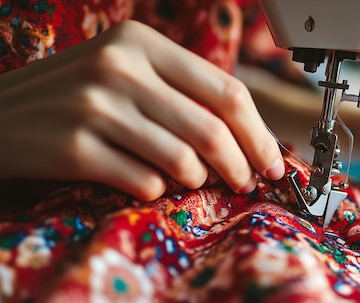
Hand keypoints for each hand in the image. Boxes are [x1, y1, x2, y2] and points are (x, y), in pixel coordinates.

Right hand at [0, 20, 283, 200]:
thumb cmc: (73, 98)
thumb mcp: (125, 73)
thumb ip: (180, 93)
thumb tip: (248, 135)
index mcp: (140, 42)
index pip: (226, 91)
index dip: (259, 133)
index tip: (273, 161)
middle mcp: (119, 67)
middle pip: (212, 129)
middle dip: (242, 165)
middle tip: (249, 183)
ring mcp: (94, 107)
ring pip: (184, 160)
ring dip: (199, 179)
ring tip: (195, 180)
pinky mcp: (75, 148)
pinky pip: (146, 182)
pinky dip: (158, 189)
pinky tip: (149, 182)